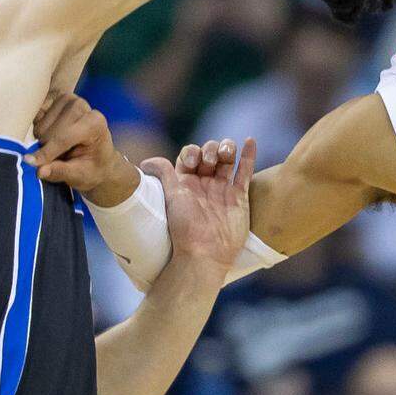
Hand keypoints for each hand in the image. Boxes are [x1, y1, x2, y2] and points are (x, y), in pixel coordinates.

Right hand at [25, 91, 134, 203]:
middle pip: (48, 131)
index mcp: (95, 123)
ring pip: (40, 126)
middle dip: (46, 149)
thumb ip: (60, 172)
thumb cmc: (91, 167)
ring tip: (60, 149)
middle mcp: (81, 106)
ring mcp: (68, 100)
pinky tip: (54, 138)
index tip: (29, 163)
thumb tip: (39, 171)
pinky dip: (40, 133)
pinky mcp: (55, 100)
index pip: (64, 137)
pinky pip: (36, 120)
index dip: (46, 152)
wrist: (97, 156)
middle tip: (59, 159)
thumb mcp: (80, 176)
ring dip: (43, 142)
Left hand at [142, 138, 255, 277]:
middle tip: (210, 161)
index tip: (193, 164)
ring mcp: (222, 190)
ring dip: (227, 148)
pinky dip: (248, 156)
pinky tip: (250, 140)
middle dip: (211, 149)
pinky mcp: (239, 197)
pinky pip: (244, 173)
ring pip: (227, 160)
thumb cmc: (185, 226)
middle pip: (210, 153)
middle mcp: (204, 184)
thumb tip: (145, 163)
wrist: (205, 254)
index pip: (190, 155)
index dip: (193, 152)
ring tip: (226, 152)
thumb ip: (163, 174)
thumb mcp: (172, 196)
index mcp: (186, 183)